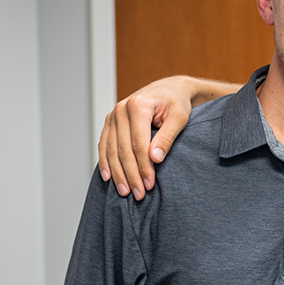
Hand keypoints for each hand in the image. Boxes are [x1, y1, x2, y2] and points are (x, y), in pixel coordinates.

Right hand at [97, 76, 195, 198]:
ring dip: (117, 173)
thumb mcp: (179, 118)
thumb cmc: (176, 103)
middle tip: (138, 194)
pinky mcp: (110, 122)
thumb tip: (155, 158)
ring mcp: (113, 116)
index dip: (143, 167)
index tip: (149, 184)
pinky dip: (105, 162)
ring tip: (125, 191)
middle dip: (131, 174)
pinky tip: (107, 177)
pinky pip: (104, 145)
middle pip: (123, 150)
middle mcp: (120, 110)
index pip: (138, 144)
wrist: (168, 89)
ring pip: (111, 150)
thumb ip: (167, 137)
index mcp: (138, 106)